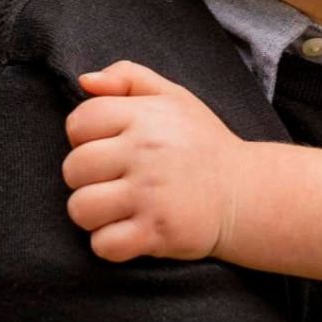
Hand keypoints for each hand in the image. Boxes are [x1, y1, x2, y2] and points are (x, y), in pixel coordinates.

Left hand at [64, 60, 243, 262]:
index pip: (80, 122)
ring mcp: (151, 194)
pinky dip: (111, 244)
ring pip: (81, 208)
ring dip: (94, 214)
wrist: (247, 192)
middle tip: (115, 180)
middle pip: (74, 168)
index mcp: (145, 116)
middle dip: (87, 178)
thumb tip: (85, 81)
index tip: (109, 147)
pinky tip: (130, 231)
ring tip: (119, 207)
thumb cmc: (203, 144)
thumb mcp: (174, 97)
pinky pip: (103, 244)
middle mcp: (146, 152)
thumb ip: (128, 77)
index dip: (85, 137)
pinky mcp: (157, 232)